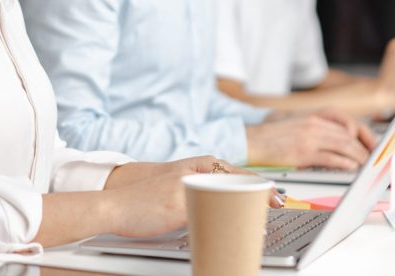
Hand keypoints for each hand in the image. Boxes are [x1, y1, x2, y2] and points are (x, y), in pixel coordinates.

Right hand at [106, 157, 279, 237]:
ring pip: (229, 197)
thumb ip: (202, 187)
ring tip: (261, 223)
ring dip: (248, 211)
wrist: (115, 202)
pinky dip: (227, 223)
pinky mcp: (179, 204)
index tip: (279, 198)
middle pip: (240, 183)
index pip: (240, 173)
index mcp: (198, 164)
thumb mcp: (179, 185)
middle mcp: (196, 171)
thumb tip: (228, 202)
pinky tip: (237, 231)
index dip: (262, 186)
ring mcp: (188, 186)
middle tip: (279, 207)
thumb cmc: (146, 198)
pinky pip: (209, 214)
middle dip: (262, 197)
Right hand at [246, 111, 372, 169]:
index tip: (371, 143)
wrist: (252, 139)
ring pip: (344, 145)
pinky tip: (351, 167)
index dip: (363, 133)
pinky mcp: (303, 153)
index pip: (348, 121)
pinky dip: (344, 163)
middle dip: (364, 148)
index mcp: (314, 115)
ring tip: (365, 165)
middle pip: (349, 134)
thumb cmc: (273, 135)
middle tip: (372, 158)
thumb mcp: (298, 121)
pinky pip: (331, 157)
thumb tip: (341, 138)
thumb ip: (318, 126)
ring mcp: (310, 138)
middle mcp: (314, 124)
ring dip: (358, 156)